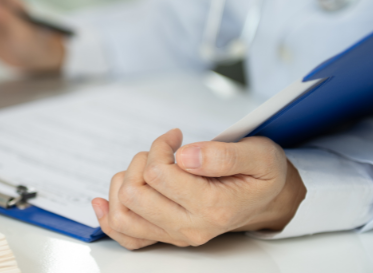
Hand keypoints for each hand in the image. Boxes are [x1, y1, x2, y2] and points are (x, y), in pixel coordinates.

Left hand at [91, 129, 305, 249]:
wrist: (269, 199)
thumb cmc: (263, 174)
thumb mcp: (259, 155)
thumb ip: (224, 155)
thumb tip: (185, 156)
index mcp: (213, 207)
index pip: (160, 174)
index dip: (160, 146)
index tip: (174, 137)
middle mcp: (191, 227)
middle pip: (134, 194)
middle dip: (141, 162)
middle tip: (162, 152)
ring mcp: (175, 234)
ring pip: (123, 214)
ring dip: (125, 182)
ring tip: (148, 168)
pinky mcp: (165, 235)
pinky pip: (125, 235)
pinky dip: (109, 217)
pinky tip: (104, 200)